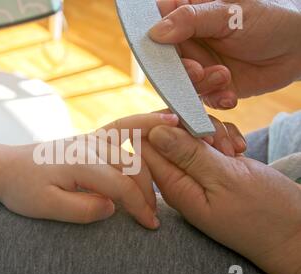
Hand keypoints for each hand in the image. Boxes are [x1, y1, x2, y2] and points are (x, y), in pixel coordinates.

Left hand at [0, 113, 181, 229]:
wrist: (6, 168)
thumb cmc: (23, 189)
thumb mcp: (46, 207)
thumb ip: (82, 209)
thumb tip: (112, 207)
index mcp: (80, 162)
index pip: (121, 185)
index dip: (139, 206)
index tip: (150, 224)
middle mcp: (89, 144)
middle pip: (133, 166)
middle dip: (149, 192)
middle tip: (154, 216)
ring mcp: (91, 138)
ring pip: (135, 145)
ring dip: (156, 158)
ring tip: (184, 155)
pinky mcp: (91, 138)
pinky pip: (124, 127)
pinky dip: (145, 123)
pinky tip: (165, 118)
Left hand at [143, 125, 300, 273]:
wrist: (293, 233)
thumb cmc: (263, 213)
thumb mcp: (226, 180)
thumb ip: (188, 156)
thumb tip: (153, 133)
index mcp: (173, 185)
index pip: (145, 146)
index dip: (163, 126)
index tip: (193, 126)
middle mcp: (179, 179)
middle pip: (166, 135)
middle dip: (192, 127)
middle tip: (218, 144)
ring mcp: (196, 173)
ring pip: (189, 134)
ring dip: (212, 133)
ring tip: (233, 151)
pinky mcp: (212, 167)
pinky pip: (208, 140)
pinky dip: (223, 137)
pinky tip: (238, 150)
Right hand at [149, 0, 300, 108]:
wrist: (298, 47)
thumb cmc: (268, 17)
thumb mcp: (230, 12)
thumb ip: (191, 20)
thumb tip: (155, 32)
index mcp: (186, 14)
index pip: (154, 25)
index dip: (150, 41)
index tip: (157, 53)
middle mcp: (187, 41)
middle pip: (164, 61)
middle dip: (179, 71)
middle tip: (197, 71)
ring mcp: (198, 65)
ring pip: (181, 83)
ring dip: (200, 86)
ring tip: (223, 77)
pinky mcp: (211, 86)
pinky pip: (202, 99)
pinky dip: (215, 99)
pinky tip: (230, 96)